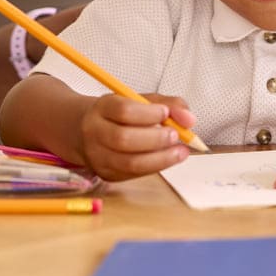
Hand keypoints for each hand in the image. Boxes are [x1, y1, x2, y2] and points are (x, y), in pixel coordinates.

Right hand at [77, 92, 196, 180]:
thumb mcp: (141, 101)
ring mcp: (97, 156)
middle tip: (176, 136)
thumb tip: (190, 119)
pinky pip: (133, 174)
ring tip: (179, 151)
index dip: (148, 113)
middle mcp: (94, 132)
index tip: (166, 113)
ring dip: (160, 158)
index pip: (123, 111)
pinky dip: (155, 167)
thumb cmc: (121, 114)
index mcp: (102, 108)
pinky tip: (168, 159)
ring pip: (129, 162)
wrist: (86, 131)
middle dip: (155, 139)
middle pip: (124, 139)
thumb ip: (169, 104)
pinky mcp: (105, 174)